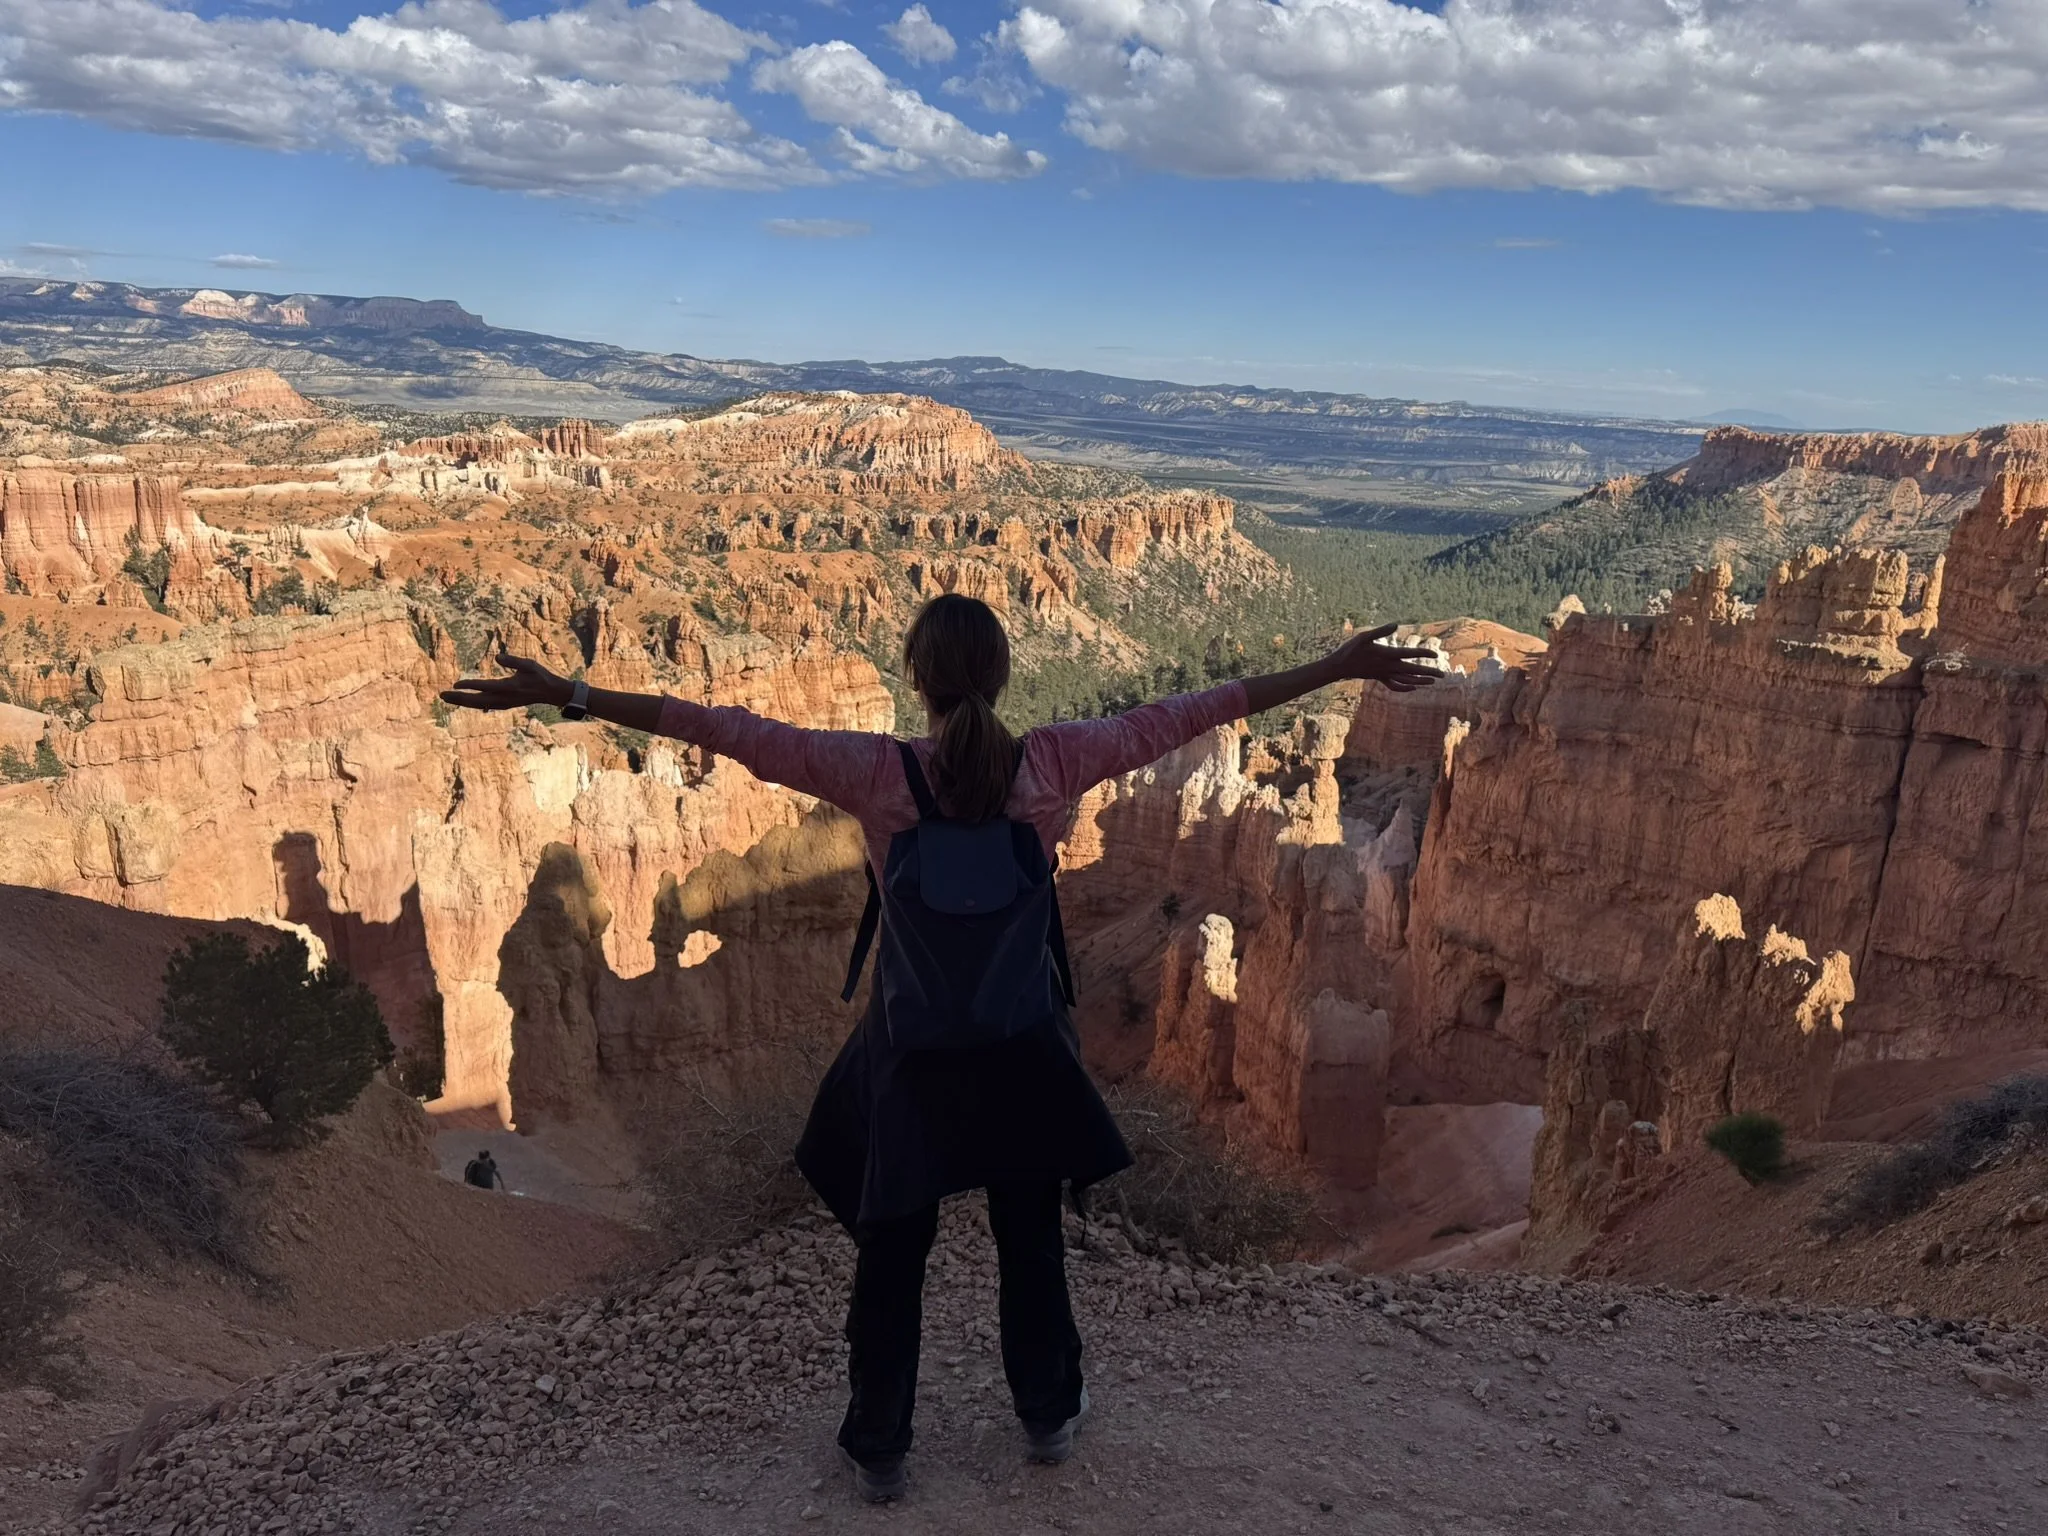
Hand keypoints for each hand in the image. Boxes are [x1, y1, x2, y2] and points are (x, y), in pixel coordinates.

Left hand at [440, 652, 571, 711]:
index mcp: (510, 687)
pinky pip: (484, 706)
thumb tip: (497, 657)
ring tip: (446, 698)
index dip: (470, 685)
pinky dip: (471, 704)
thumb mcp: (529, 664)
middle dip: (459, 698)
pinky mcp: (504, 704)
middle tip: (441, 695)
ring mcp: (504, 703)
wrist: (550, 692)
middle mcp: (504, 698)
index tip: (455, 684)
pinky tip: (462, 702)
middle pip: (477, 700)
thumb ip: (513, 661)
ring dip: (462, 702)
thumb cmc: (540, 675)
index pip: (486, 687)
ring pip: (478, 705)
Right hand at [1326, 624, 1444, 692]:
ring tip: (1433, 681)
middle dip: (1428, 672)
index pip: (1408, 654)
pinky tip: (1414, 687)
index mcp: (1386, 655)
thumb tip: (1396, 624)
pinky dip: (1405, 687)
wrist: (1338, 666)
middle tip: (1443, 674)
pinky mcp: (1379, 678)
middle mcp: (1387, 667)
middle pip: (1411, 670)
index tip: (1436, 654)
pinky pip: (1395, 685)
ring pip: (1406, 680)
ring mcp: (1384, 674)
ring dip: (1420, 681)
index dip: (1422, 653)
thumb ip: (1381, 630)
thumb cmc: (1350, 649)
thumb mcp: (1364, 636)